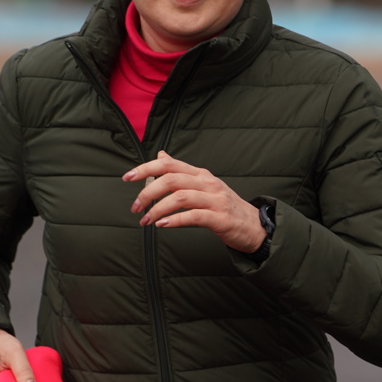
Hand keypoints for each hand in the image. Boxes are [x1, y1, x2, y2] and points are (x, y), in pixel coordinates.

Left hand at [123, 151, 265, 252]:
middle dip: (147, 193)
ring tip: (145, 221)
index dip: (145, 168)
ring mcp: (215, 199)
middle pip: (171, 179)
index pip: (168, 164)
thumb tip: (161, 155)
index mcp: (200, 174)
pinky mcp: (220, 218)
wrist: (254, 226)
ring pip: (180, 197)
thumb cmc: (224, 207)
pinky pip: (193, 216)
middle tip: (135, 207)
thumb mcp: (204, 185)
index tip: (127, 177)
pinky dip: (174, 220)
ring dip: (157, 209)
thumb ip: (181, 172)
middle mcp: (208, 182)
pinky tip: (162, 225)